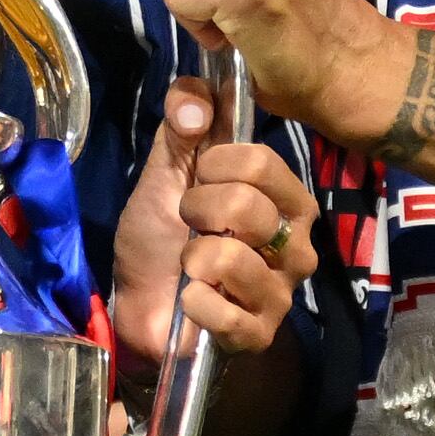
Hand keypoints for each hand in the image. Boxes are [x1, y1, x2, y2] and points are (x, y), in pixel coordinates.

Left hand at [109, 88, 314, 358]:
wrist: (138, 303)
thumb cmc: (161, 235)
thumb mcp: (165, 171)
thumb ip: (181, 123)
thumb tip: (195, 100)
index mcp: (284, 198)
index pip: (261, 161)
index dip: (213, 166)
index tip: (196, 180)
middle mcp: (296, 243)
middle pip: (247, 205)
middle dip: (197, 211)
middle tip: (190, 225)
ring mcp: (282, 292)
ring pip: (232, 257)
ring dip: (193, 258)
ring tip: (191, 265)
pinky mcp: (260, 334)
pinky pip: (224, 311)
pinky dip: (194, 304)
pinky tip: (192, 302)